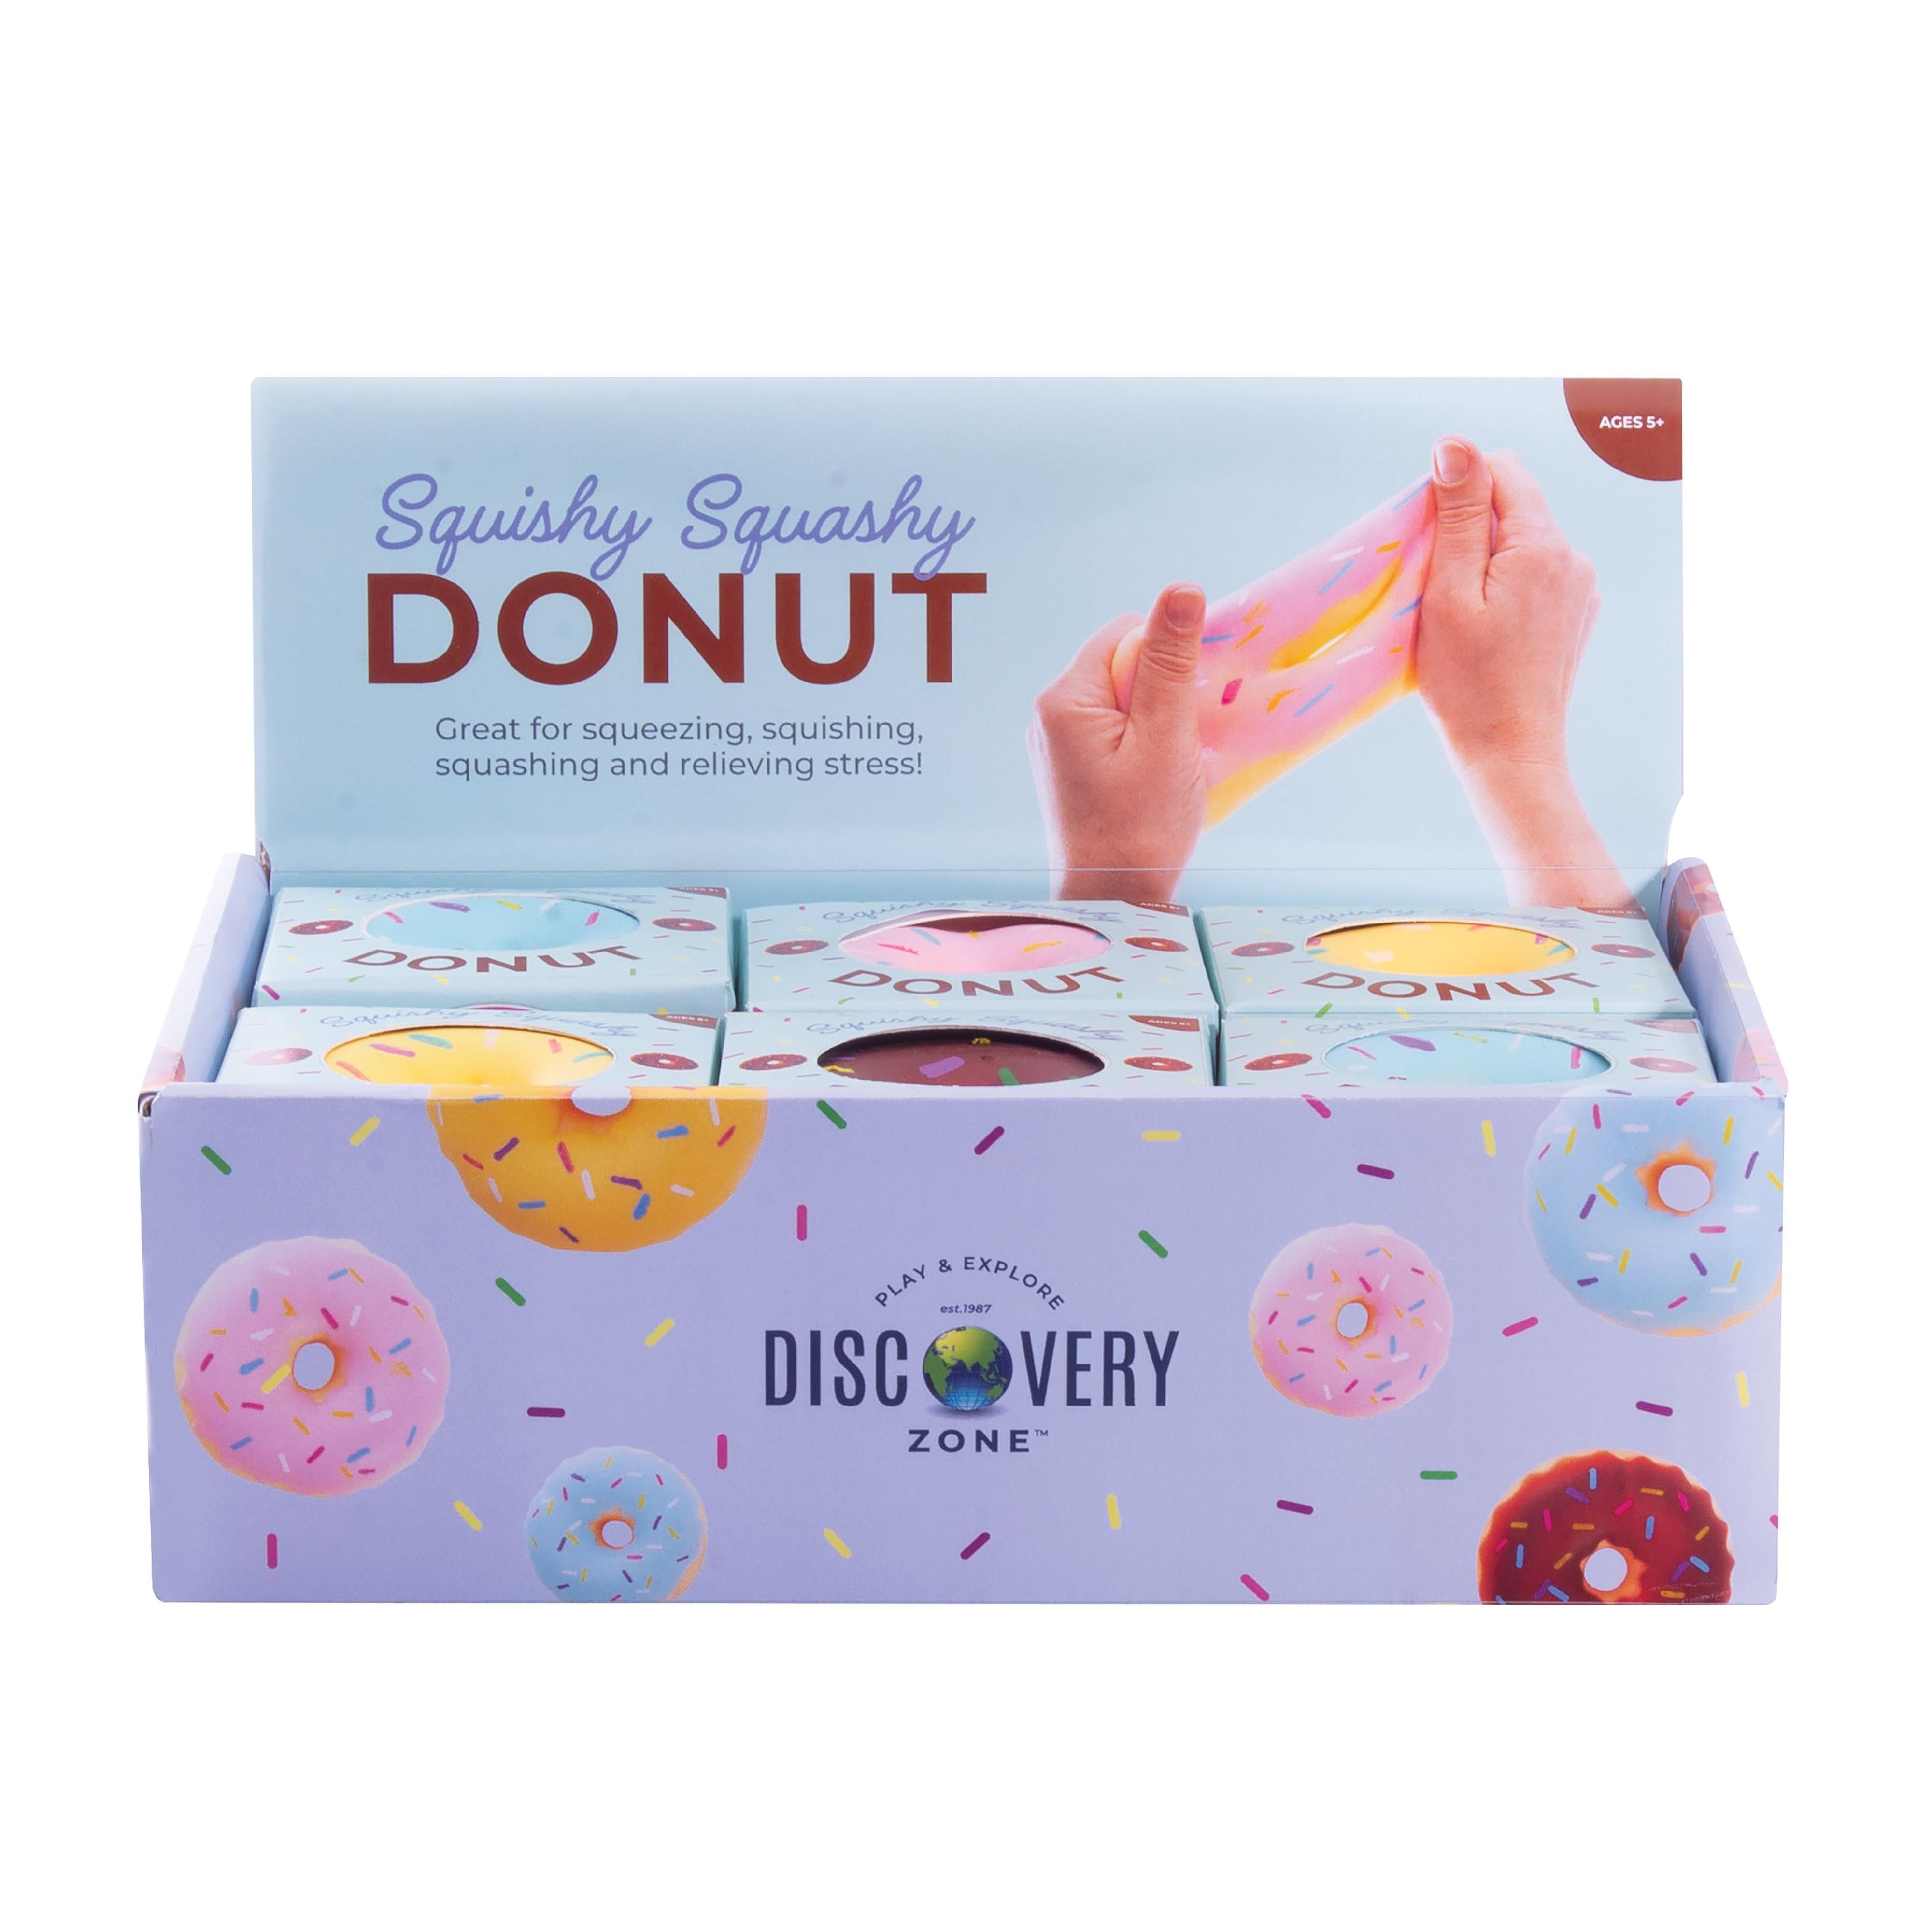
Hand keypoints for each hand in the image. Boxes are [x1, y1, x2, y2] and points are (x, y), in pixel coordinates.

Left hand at [1028, 582, 1206, 900]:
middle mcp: (1050, 715)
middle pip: (1123, 665)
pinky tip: (1157, 781)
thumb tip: (1182, 589)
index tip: (1187, 703)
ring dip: (1159, 724)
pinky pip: (1116, 733)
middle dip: (1163, 694)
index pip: (1124, 634)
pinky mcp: (1071, 769)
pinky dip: (1145, 748)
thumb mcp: (1167, 738)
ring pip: (1124, 701)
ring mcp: (1057, 744)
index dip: (1167, 657)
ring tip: (1168, 769)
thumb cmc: (1141, 828)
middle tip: (1181, 744)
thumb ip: (1172, 662)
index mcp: (1064, 699)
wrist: (1113, 902)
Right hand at [1416, 438, 1633, 910]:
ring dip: (1483, 562)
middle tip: (1439, 586)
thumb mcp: (1449, 592)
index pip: (1501, 470)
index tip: (1430, 542)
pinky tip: (1483, 630)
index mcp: (1542, 546)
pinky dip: (1501, 588)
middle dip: (1468, 530)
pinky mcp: (1573, 615)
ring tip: (1460, 615)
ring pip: (1520, 543)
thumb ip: (1456, 514)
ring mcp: (1578, 589)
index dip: (1456, 492)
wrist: (1510, 754)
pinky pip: (1532, 576)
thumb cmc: (1467, 683)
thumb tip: (1454, 445)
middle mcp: (1572, 559)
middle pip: (1512, 506)